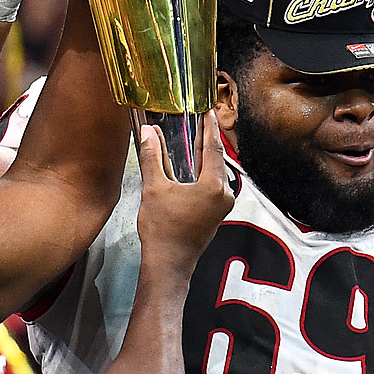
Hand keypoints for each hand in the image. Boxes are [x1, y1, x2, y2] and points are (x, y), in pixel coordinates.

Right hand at [134, 113, 232, 272]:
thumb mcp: (154, 188)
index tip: (207, 110)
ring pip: (216, 173)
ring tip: (196, 139)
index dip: (209, 126)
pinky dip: (205, 172)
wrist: (168, 262)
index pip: (213, 147)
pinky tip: (194, 167)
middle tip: (201, 119)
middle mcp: (224, 195)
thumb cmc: (162, 229)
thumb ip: (152, 157)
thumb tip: (148, 132)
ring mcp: (222, 206)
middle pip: (217, 159)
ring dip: (206, 156)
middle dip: (208, 139)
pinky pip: (214, 185)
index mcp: (213, 186)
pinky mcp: (217, 214)